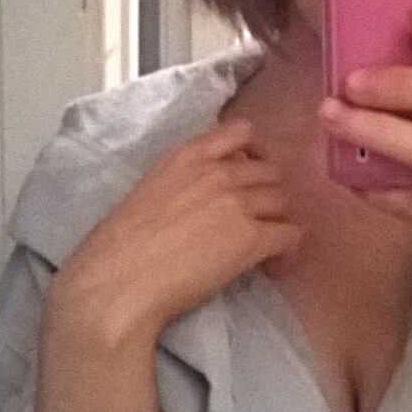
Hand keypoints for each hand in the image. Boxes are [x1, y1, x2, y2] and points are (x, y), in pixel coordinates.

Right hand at [47, 117, 304, 350]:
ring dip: (277, 218)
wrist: (121, 279)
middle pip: (268, 171)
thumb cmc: (121, 243)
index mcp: (188, 156)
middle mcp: (219, 172)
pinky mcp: (253, 239)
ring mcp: (239, 204)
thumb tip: (208, 194)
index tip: (248, 171)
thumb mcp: (151, 188)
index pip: (240, 132)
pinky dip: (287, 245)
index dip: (251, 153)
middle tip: (258, 215)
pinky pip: (291, 234)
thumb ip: (185, 180)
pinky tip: (273, 258)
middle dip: (267, 191)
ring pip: (283, 200)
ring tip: (265, 239)